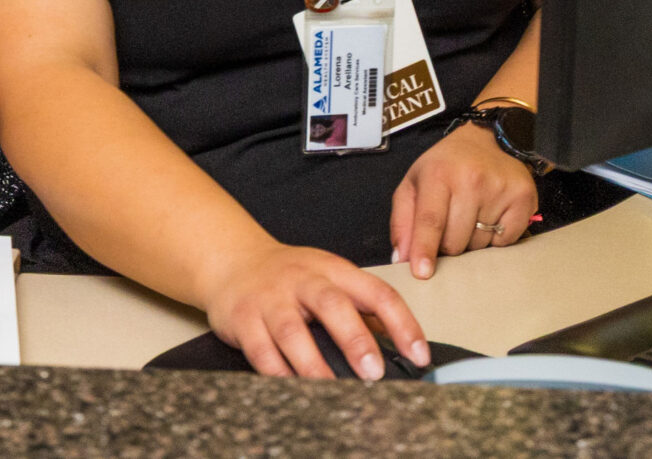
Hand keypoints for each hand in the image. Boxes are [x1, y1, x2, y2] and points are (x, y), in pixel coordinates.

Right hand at [198, 241, 429, 379]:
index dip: (401, 323)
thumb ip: (361, 307)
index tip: (418, 355)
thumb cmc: (289, 276)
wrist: (232, 261)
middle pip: (332, 304)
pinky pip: (261, 351)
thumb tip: (401, 345)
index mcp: (333, 269)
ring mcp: (270, 299)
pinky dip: (278, 373)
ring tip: (332, 390)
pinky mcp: (243, 320)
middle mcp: (302, 280)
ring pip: (292, 331)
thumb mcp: (329, 277)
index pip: (375, 292)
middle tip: (373, 372)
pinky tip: (294, 389)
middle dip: (355, 339)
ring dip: (314, 364)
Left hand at [388, 123, 539, 279]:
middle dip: (447, 246)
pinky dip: (495, 239)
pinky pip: (505, 241)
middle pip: (455, 241)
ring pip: (480, 246)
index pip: (431, 220)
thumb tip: (403, 259)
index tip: (422, 274)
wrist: (484, 141)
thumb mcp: (413, 184)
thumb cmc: (444, 168)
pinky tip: (490, 218)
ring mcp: (500, 188)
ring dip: (470, 242)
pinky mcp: (523, 198)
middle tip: (448, 226)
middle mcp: (471, 179)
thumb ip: (402, 222)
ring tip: (469, 218)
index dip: (425, 249)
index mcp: (439, 174)